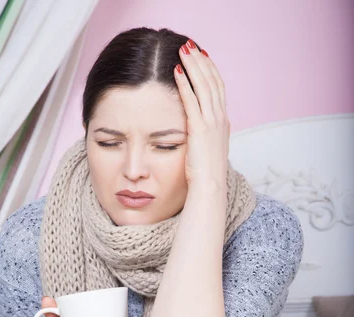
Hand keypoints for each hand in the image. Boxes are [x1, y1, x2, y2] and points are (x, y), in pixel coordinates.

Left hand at [174, 40, 229, 187]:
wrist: (210, 188)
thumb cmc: (206, 175)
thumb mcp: (209, 151)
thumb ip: (206, 136)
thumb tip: (199, 129)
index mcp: (223, 123)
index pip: (218, 89)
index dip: (210, 71)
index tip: (201, 57)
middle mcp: (220, 119)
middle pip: (212, 82)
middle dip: (201, 62)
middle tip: (190, 45)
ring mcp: (212, 124)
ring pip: (204, 86)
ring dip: (193, 66)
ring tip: (183, 50)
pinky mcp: (200, 130)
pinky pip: (191, 101)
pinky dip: (184, 84)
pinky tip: (175, 72)